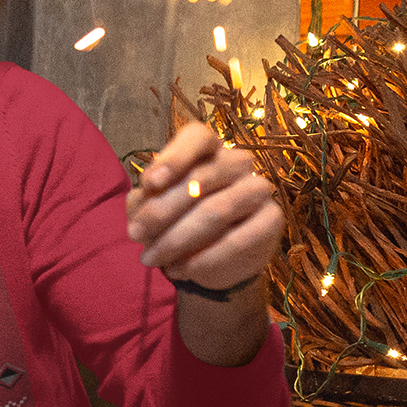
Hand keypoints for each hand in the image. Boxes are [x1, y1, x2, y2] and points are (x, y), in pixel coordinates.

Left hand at [126, 122, 282, 290]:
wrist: (210, 260)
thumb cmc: (177, 222)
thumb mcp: (153, 208)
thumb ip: (145, 199)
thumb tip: (143, 196)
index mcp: (208, 150)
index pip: (198, 137)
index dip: (174, 158)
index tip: (150, 183)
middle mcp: (237, 162)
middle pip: (200, 178)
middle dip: (161, 210)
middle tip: (134, 235)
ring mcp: (258, 189)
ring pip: (216, 210)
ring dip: (177, 239)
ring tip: (150, 258)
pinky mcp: (272, 219)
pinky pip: (238, 239)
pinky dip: (203, 258)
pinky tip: (179, 269)